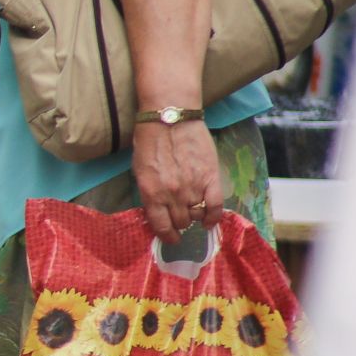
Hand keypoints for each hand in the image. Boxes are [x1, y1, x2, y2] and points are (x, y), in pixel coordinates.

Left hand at [132, 122, 223, 241]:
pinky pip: (216, 206)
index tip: (170, 238)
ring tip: (193, 211)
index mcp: (151, 193)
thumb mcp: (140, 170)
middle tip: (180, 219)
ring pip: (196, 215)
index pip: (160, 226)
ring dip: (194, 216)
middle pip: (180, 222)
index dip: (166, 236)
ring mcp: (193, 187)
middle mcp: (172, 195)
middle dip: (179, 223)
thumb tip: (157, 210)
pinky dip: (214, 217)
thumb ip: (149, 192)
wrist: (170, 117)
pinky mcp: (211, 178)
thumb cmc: (149, 140)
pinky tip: (210, 220)